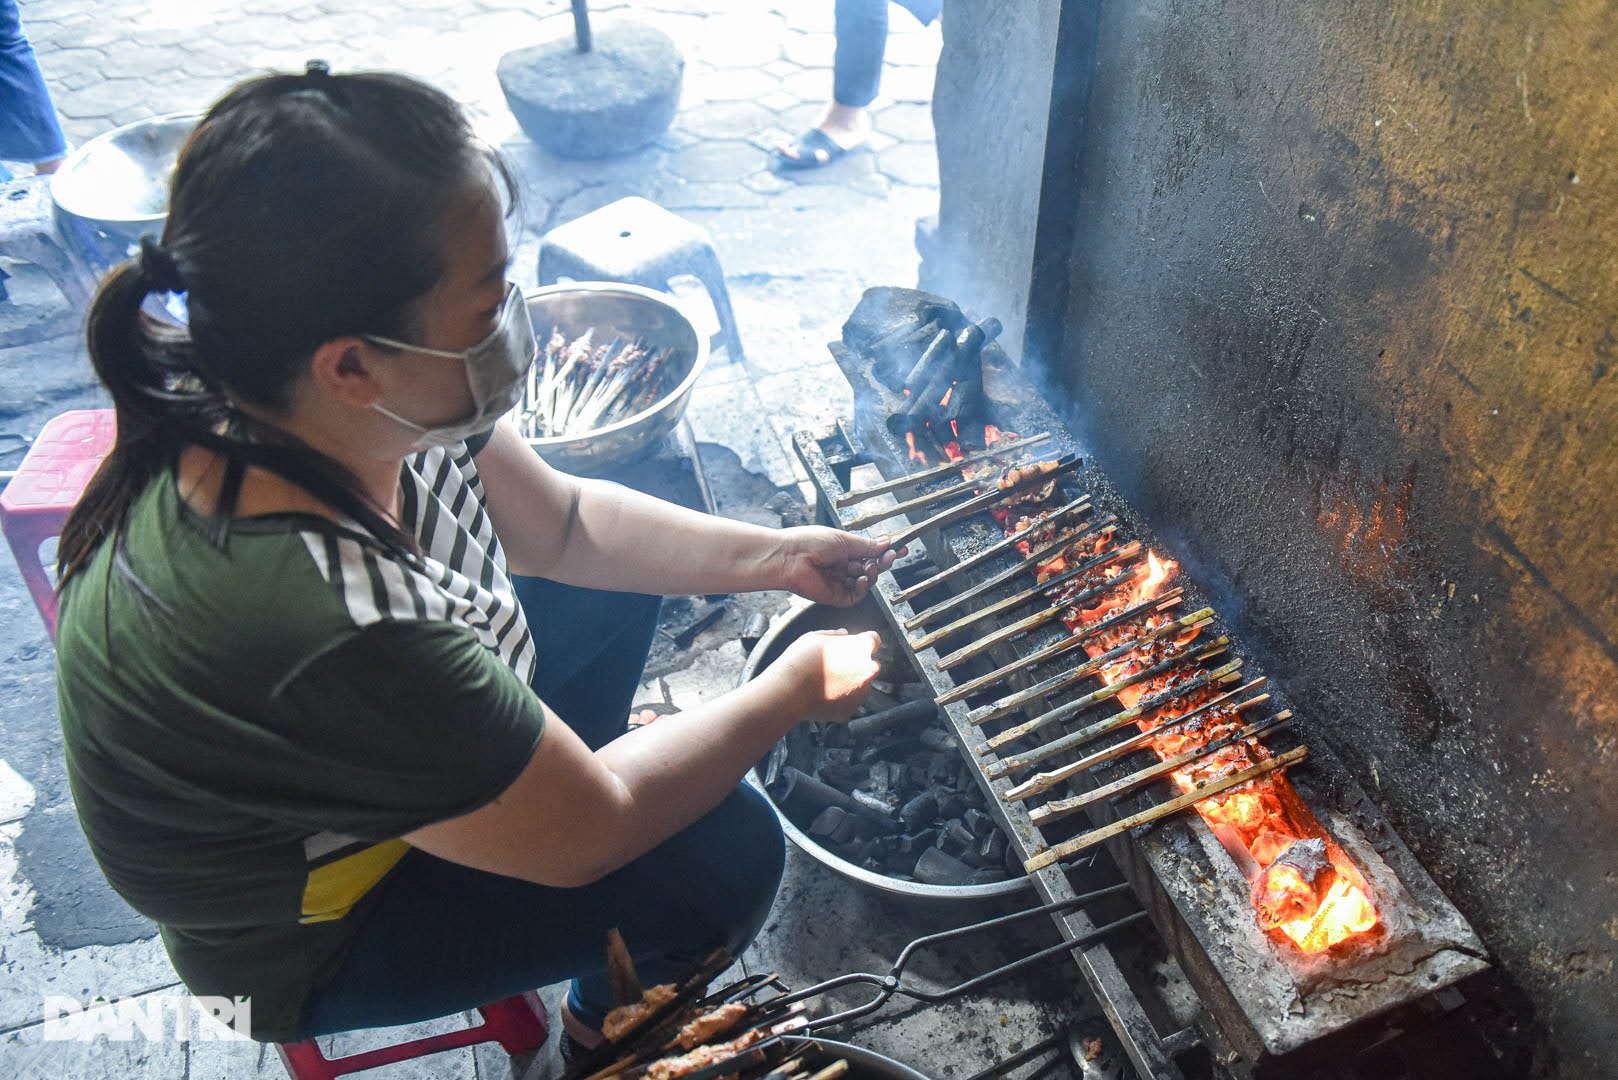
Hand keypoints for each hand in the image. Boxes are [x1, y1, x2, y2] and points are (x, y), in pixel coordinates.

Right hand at [771, 628, 881, 723]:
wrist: (789, 691)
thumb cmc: (800, 660)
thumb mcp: (813, 637)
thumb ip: (834, 634)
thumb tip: (844, 634)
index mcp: (861, 648)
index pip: (874, 640)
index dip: (862, 641)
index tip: (853, 645)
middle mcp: (868, 670)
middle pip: (869, 664)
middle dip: (858, 664)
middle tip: (835, 665)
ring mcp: (861, 693)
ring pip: (861, 685)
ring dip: (851, 683)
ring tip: (826, 682)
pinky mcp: (850, 710)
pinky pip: (849, 703)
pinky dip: (841, 700)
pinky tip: (823, 695)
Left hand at [778, 526, 907, 606]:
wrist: (789, 557)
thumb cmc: (810, 543)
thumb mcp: (844, 540)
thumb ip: (866, 545)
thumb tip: (886, 542)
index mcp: (843, 550)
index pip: (870, 552)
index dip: (885, 552)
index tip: (901, 548)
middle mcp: (842, 566)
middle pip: (871, 567)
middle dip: (882, 562)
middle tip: (891, 556)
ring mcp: (839, 582)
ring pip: (866, 581)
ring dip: (873, 573)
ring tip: (871, 565)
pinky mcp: (835, 597)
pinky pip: (856, 595)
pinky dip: (863, 588)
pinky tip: (862, 579)